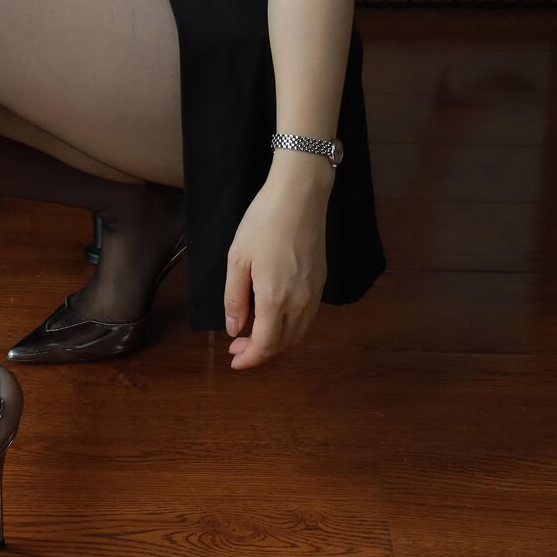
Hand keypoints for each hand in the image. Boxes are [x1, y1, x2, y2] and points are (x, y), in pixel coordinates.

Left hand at [222, 156, 332, 369]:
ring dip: (276, 341)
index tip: (234, 360)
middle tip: (237, 345)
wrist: (300, 196)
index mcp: (275, 299)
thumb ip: (234, 298)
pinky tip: (275, 315)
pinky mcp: (321, 281)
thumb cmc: (263, 222)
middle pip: (283, 344)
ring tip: (254, 333)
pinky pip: (307, 317)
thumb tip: (234, 329)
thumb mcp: (237, 258)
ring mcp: (314, 293)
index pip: (265, 345)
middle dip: (259, 352)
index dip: (249, 358)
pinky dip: (290, 327)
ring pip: (297, 333)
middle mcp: (300, 303)